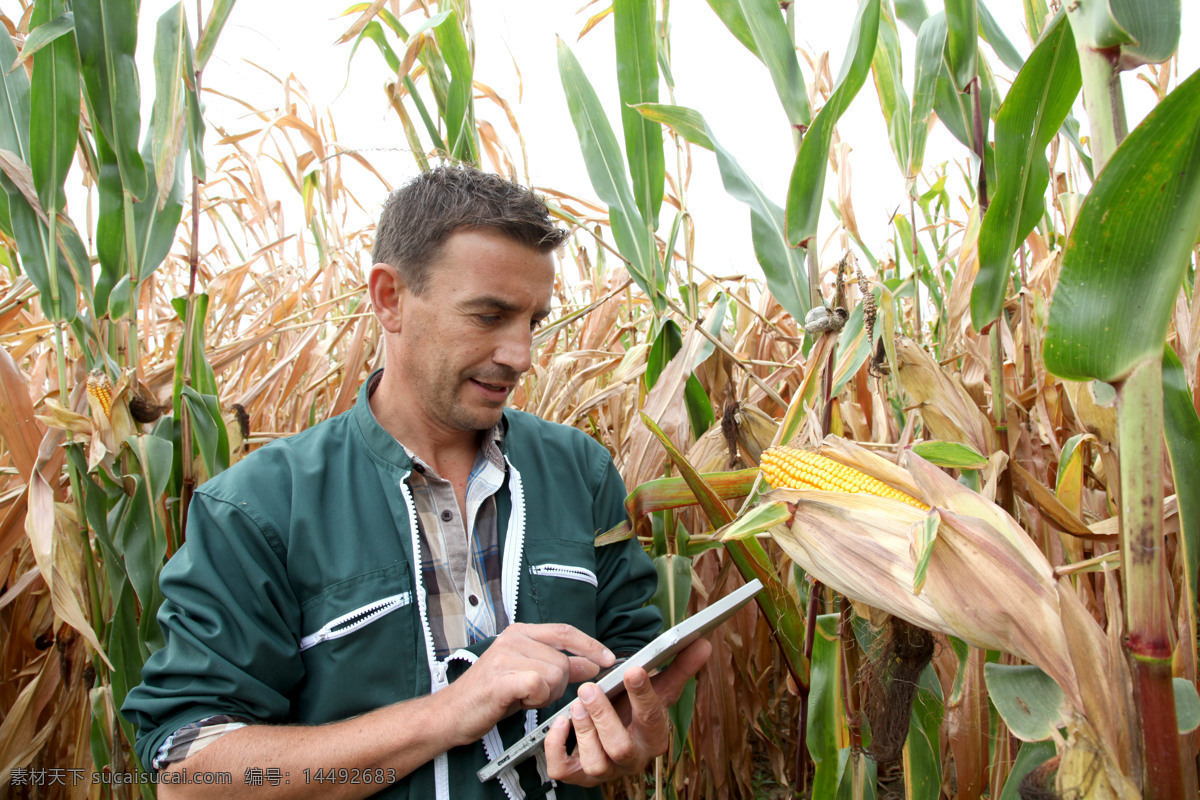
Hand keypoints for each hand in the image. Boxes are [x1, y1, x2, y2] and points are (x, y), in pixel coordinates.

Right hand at [442, 622, 615, 744]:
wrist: (451, 714)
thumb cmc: (490, 695)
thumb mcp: (529, 675)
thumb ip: (560, 667)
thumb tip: (592, 663)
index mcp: (520, 633)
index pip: (565, 631)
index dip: (590, 645)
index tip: (609, 659)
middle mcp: (512, 638)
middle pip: (563, 660)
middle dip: (559, 685)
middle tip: (534, 694)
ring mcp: (505, 656)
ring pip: (555, 674)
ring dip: (546, 695)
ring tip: (523, 698)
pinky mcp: (500, 678)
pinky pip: (540, 685)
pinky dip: (536, 699)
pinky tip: (520, 702)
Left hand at [544, 637, 712, 785]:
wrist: (614, 731)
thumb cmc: (635, 709)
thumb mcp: (657, 689)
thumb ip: (679, 667)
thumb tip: (704, 644)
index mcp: (654, 737)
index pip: (653, 718)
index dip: (643, 695)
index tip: (634, 670)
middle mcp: (632, 759)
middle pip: (621, 749)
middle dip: (604, 718)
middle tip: (590, 689)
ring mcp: (605, 770)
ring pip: (596, 764)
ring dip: (584, 732)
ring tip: (577, 704)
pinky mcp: (578, 774)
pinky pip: (564, 771)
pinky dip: (557, 748)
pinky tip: (560, 723)